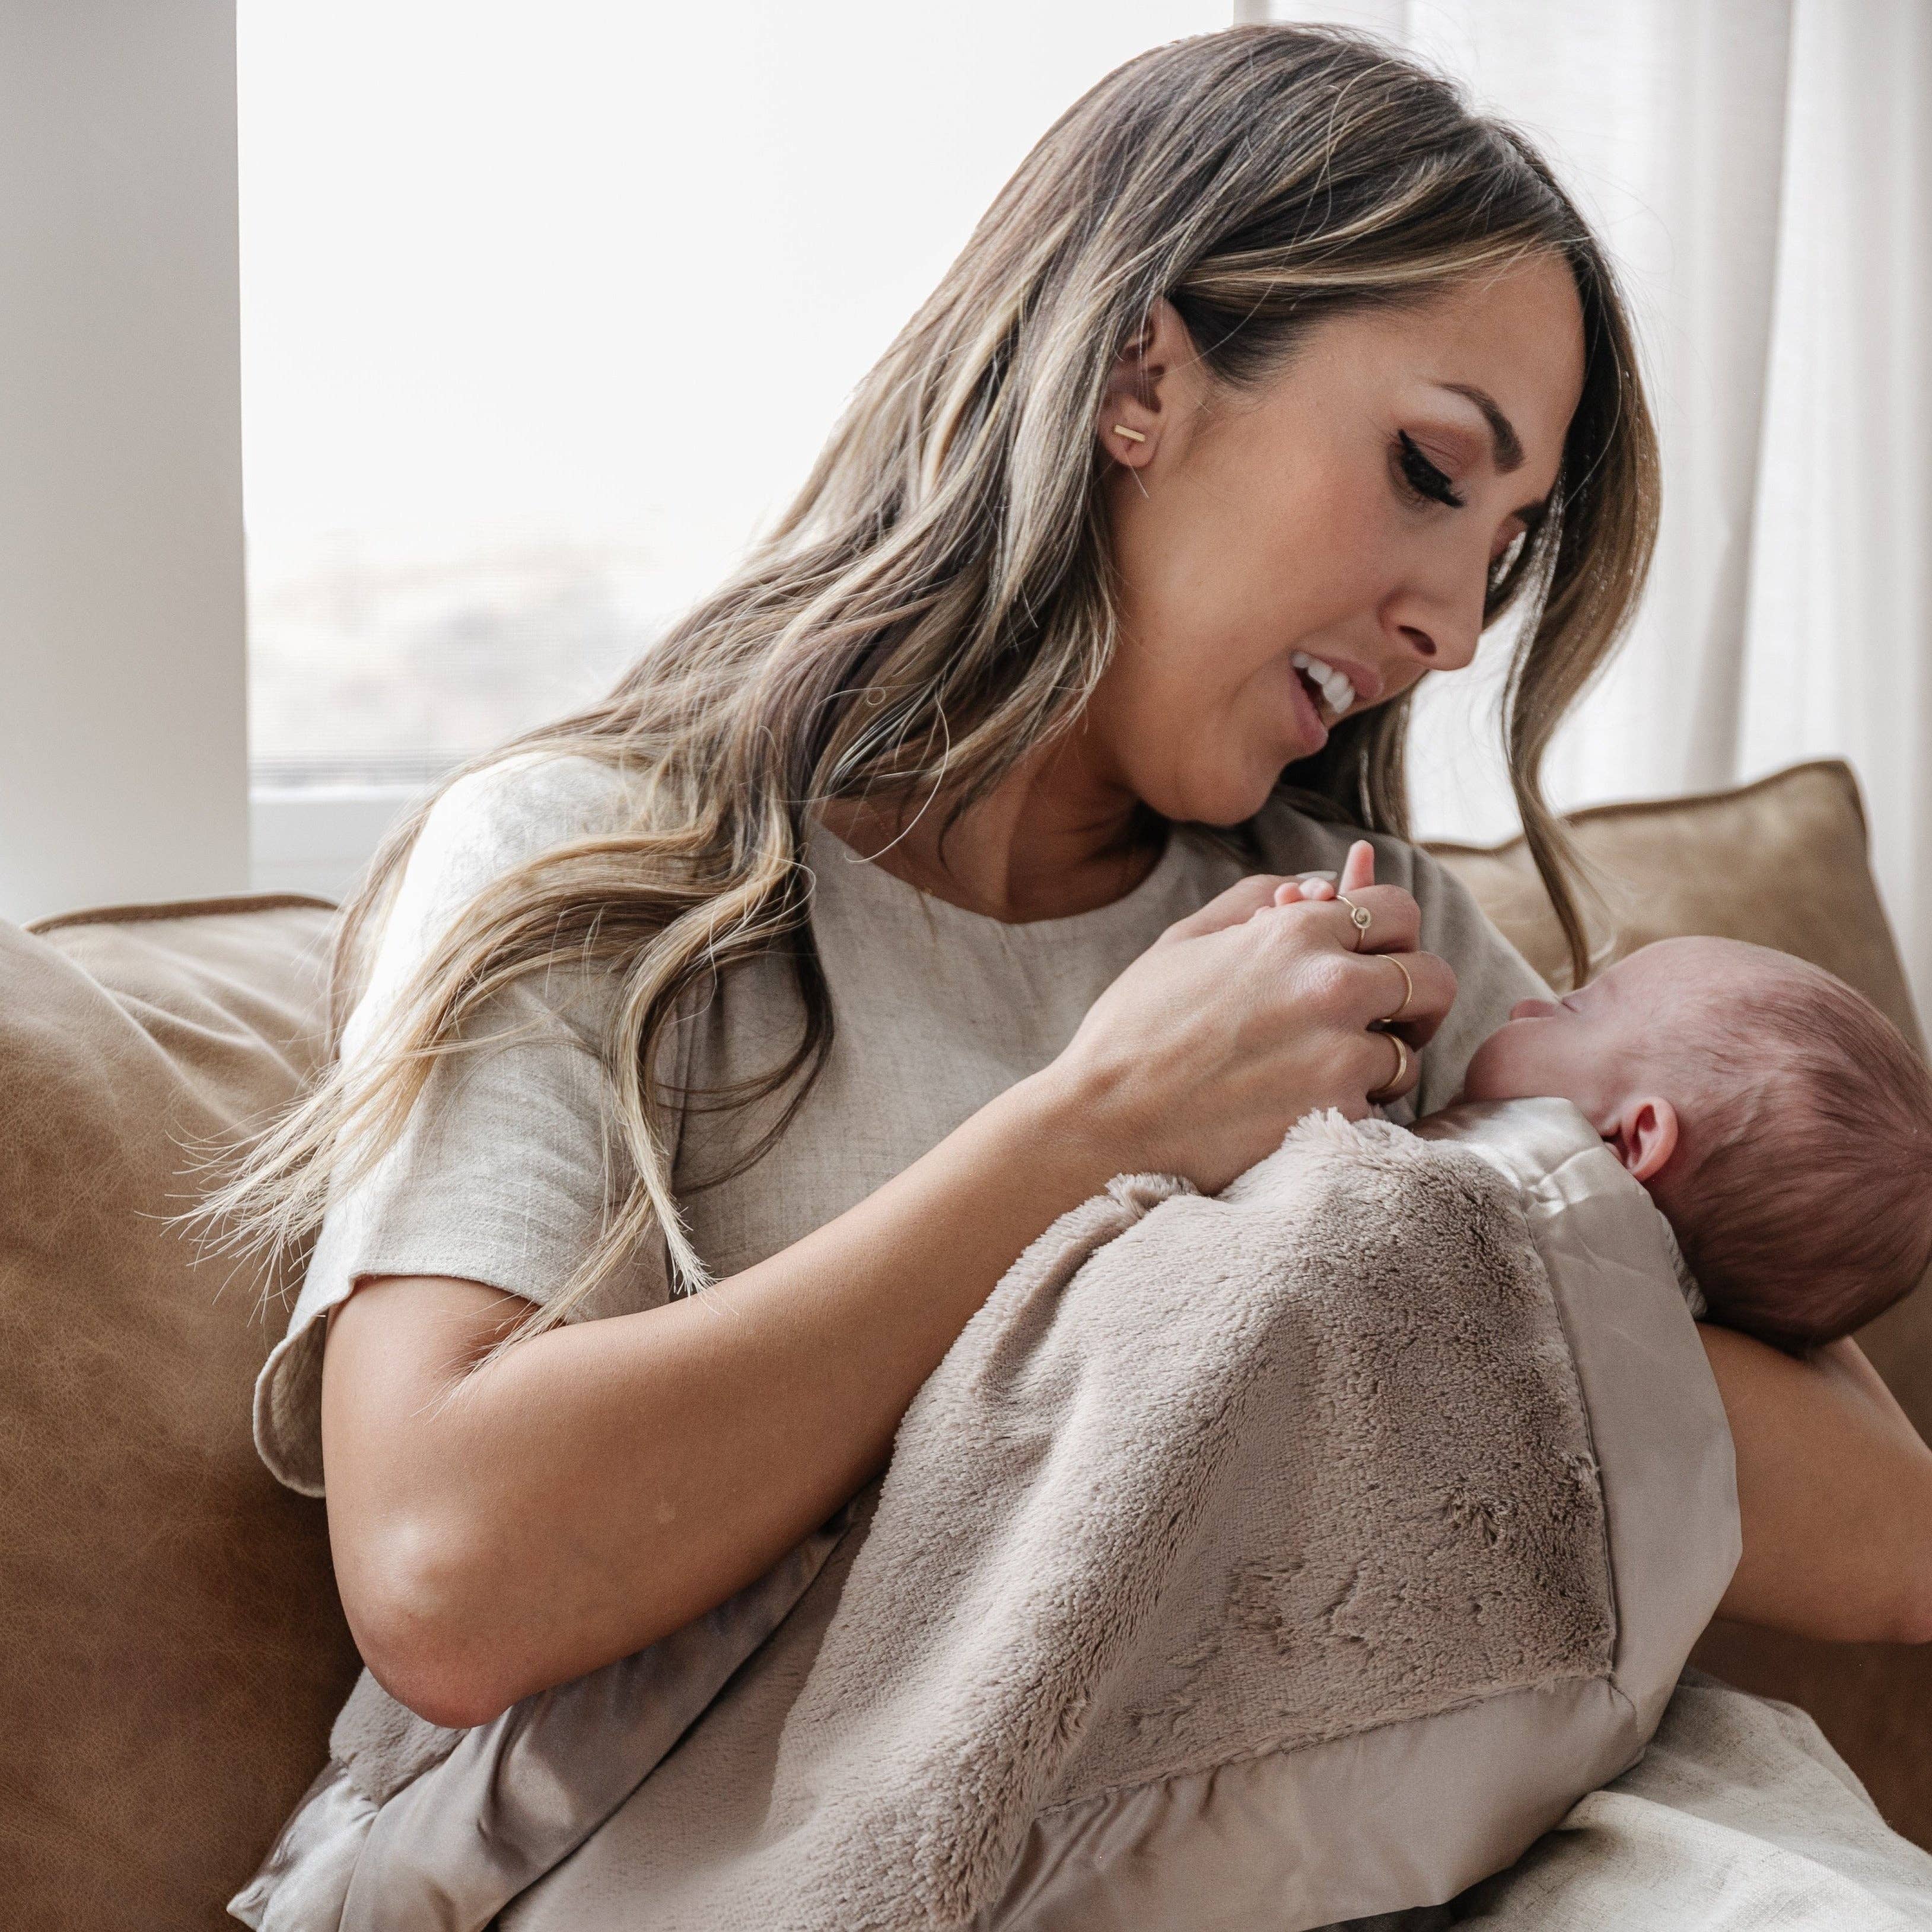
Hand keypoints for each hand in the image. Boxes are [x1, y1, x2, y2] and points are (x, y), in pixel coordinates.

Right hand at [1042, 842, 1455, 1193]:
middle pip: (1434, 979)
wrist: (1100, 1125)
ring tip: (1325, 1074)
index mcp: (1294, 933)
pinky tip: (1302, 1114)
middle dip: (1415, 1000)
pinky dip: (1352, 1115)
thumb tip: (1318, 888)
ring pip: (1410, 1054)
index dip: (1392, 936)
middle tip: (1385, 1022)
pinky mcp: (1337, 1120)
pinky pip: (1379, 1112)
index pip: (1399, 911)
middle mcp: (1330, 986)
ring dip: (1380, 1064)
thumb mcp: (1184, 942)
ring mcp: (1339, 1056)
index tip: (1374, 961)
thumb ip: (1256, 902)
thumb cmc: (1132, 1033)